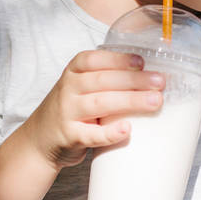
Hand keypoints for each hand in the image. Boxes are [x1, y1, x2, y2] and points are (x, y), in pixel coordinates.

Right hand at [23, 50, 163, 169]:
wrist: (40, 140)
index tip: (142, 62)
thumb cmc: (72, 108)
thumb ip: (106, 79)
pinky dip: (109, 133)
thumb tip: (152, 76)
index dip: (118, 59)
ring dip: (130, 101)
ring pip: (100, 103)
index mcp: (73, 72)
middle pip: (102, 80)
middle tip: (160, 82)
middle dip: (134, 80)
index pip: (93, 60)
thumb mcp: (80, 86)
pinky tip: (127, 129)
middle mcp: (68, 89)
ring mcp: (67, 113)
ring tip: (155, 101)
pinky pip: (91, 135)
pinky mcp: (70, 137)